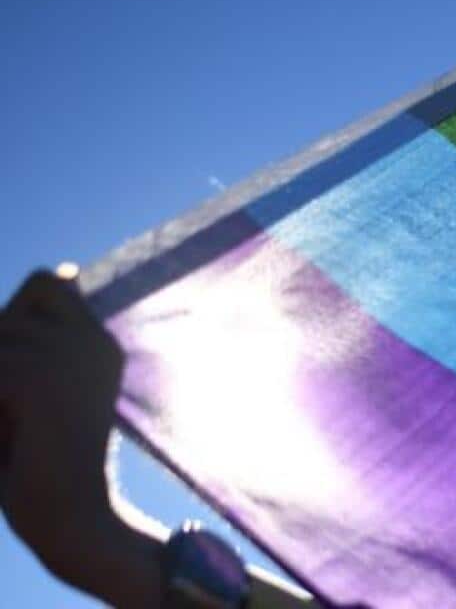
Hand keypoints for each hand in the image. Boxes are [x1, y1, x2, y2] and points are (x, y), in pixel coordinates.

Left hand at [0, 269, 165, 604]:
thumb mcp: (39, 393)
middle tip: (20, 409)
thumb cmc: (44, 464)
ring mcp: (71, 354)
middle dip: (0, 354)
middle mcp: (94, 339)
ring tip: (14, 424)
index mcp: (102, 343)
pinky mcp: (38, 376)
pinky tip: (13, 435)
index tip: (19, 373)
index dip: (18, 314)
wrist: (74, 517)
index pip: (48, 282)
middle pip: (9, 311)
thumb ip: (29, 349)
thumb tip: (19, 310)